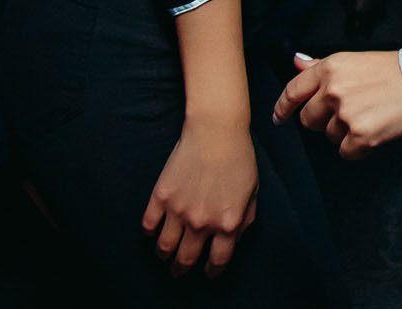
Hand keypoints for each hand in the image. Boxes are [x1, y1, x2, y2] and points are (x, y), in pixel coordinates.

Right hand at [141, 119, 257, 278]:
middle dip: (182, 268)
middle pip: (186, 258)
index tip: (208, 271)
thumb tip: (231, 240)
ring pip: (164, 247)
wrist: (216, 130)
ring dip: (164, 255)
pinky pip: (148, 225)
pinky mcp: (161, 196)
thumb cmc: (239, 158)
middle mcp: (202, 222)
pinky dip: (150, 232)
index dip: (212, 270)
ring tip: (165, 254)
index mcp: (227, 223)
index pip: (217, 260)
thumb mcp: (252, 192)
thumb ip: (244, 220)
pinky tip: (154, 231)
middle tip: (180, 270)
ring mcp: (179, 210)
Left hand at [274, 51, 401, 159]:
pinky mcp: (361, 135)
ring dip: (344, 132)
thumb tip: (296, 62)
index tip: (279, 118)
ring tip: (368, 116)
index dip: (282, 108)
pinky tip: (374, 131)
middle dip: (323, 120)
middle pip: (309, 119)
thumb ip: (320, 66)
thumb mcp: (352, 60)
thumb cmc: (392, 69)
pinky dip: (358, 147)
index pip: (293, 92)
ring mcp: (346, 114)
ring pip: (329, 136)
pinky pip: (346, 151)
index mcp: (330, 69)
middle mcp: (333, 90)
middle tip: (347, 112)